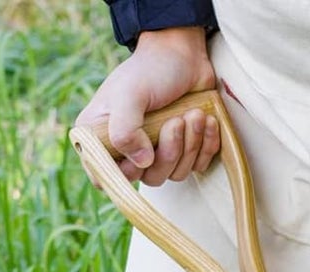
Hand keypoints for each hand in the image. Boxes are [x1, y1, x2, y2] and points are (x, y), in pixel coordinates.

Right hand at [76, 28, 218, 186]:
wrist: (183, 56)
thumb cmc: (150, 70)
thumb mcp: (129, 94)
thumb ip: (124, 131)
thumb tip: (142, 163)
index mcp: (102, 136)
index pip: (105, 177)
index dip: (126, 174)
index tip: (143, 153)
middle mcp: (128, 148)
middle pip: (149, 178)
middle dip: (169, 151)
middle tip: (177, 121)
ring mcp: (156, 152)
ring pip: (175, 174)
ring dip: (190, 145)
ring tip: (194, 115)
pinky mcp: (183, 152)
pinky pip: (196, 167)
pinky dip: (205, 145)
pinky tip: (206, 121)